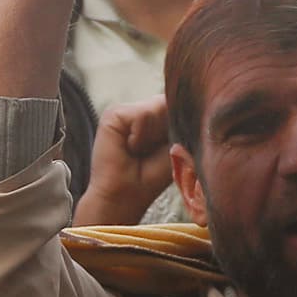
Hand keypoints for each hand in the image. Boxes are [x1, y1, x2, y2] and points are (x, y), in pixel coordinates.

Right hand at [74, 99, 174, 226]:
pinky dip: (141, 136)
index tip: (171, 146)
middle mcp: (142, 109)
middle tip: (153, 151)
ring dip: (155, 134)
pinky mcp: (113, 114)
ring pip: (157, 106)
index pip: (180, 102)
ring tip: (141, 151)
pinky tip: (131, 148)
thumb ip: (177, 118)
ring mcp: (126, 110)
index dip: (183, 120)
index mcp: (159, 115)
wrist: (125, 195)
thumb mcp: (174, 144)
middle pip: (170, 101)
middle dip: (170, 126)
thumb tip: (177, 101)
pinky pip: (141, 115)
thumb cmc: (152, 176)